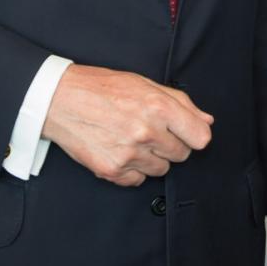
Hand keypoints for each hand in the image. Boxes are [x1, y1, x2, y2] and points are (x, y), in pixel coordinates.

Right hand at [41, 64, 212, 184]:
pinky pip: (137, 181)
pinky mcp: (111, 170)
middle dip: (171, 144)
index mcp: (158, 107)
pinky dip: (132, 170)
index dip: (194, 135)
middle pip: (182, 155)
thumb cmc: (102, 88)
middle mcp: (146, 132)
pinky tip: (120, 150)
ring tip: (132, 138)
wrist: (60, 99)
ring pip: (161, 170)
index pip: (200, 138)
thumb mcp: (145, 84)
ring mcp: (129, 154)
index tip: (186, 132)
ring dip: (152, 158)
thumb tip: (206, 120)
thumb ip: (181, 103)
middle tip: (151, 130)